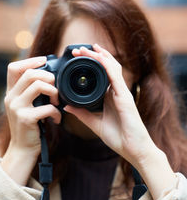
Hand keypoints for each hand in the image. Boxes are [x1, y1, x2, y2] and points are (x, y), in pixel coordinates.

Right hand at [4, 56, 61, 157]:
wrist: (22, 148)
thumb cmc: (29, 125)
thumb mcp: (26, 105)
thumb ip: (31, 91)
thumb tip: (49, 75)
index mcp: (11, 92)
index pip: (14, 68)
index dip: (30, 61)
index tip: (45, 61)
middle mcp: (11, 98)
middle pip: (30, 74)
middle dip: (48, 77)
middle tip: (56, 89)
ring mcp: (17, 108)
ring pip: (39, 86)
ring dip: (54, 92)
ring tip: (57, 102)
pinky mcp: (26, 118)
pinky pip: (47, 107)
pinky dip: (56, 112)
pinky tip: (56, 119)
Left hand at [64, 44, 157, 167]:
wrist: (134, 150)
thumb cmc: (118, 138)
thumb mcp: (94, 124)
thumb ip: (82, 114)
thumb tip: (66, 106)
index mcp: (110, 96)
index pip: (102, 74)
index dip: (92, 63)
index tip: (77, 57)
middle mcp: (117, 91)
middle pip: (107, 67)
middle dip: (94, 56)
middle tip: (78, 49)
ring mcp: (122, 93)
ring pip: (112, 67)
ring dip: (99, 56)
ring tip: (87, 48)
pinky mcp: (125, 97)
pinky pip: (115, 77)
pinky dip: (107, 65)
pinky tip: (99, 57)